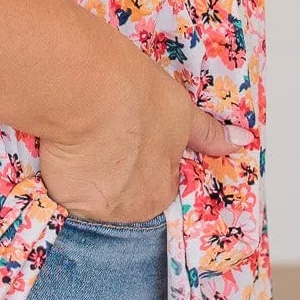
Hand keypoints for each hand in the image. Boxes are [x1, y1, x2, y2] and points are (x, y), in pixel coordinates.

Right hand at [37, 50, 254, 224]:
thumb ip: (205, 133)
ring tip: (76, 148)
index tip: (124, 146)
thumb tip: (241, 142)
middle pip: (127, 199)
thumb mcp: (180, 108)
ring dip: (87, 184)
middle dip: (115, 180)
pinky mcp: (72, 204)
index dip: (139, 164)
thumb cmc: (136, 91)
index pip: (156, 185)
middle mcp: (140, 204)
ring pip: (95, 203)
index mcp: (167, 183)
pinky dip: (61, 183)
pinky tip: (57, 157)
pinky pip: (66, 200)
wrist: (91, 92)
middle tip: (99, 146)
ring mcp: (104, 208)